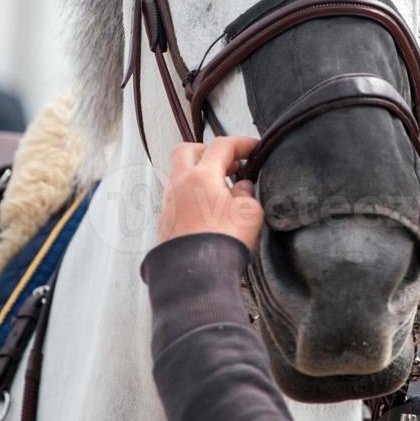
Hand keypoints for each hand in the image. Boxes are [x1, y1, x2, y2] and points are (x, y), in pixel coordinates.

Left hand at [159, 137, 263, 251]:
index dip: (241, 143)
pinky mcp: (166, 222)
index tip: (253, 148)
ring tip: (221, 188)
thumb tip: (241, 187)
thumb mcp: (250, 212)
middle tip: (228, 163)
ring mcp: (169, 203)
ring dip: (199, 174)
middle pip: (187, 150)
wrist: (195, 277)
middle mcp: (179, 185)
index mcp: (200, 176)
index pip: (221, 146)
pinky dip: (193, 194)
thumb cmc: (222, 243)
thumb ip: (247, 192)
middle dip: (208, 151)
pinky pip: (178, 197)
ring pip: (179, 174)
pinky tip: (208, 209)